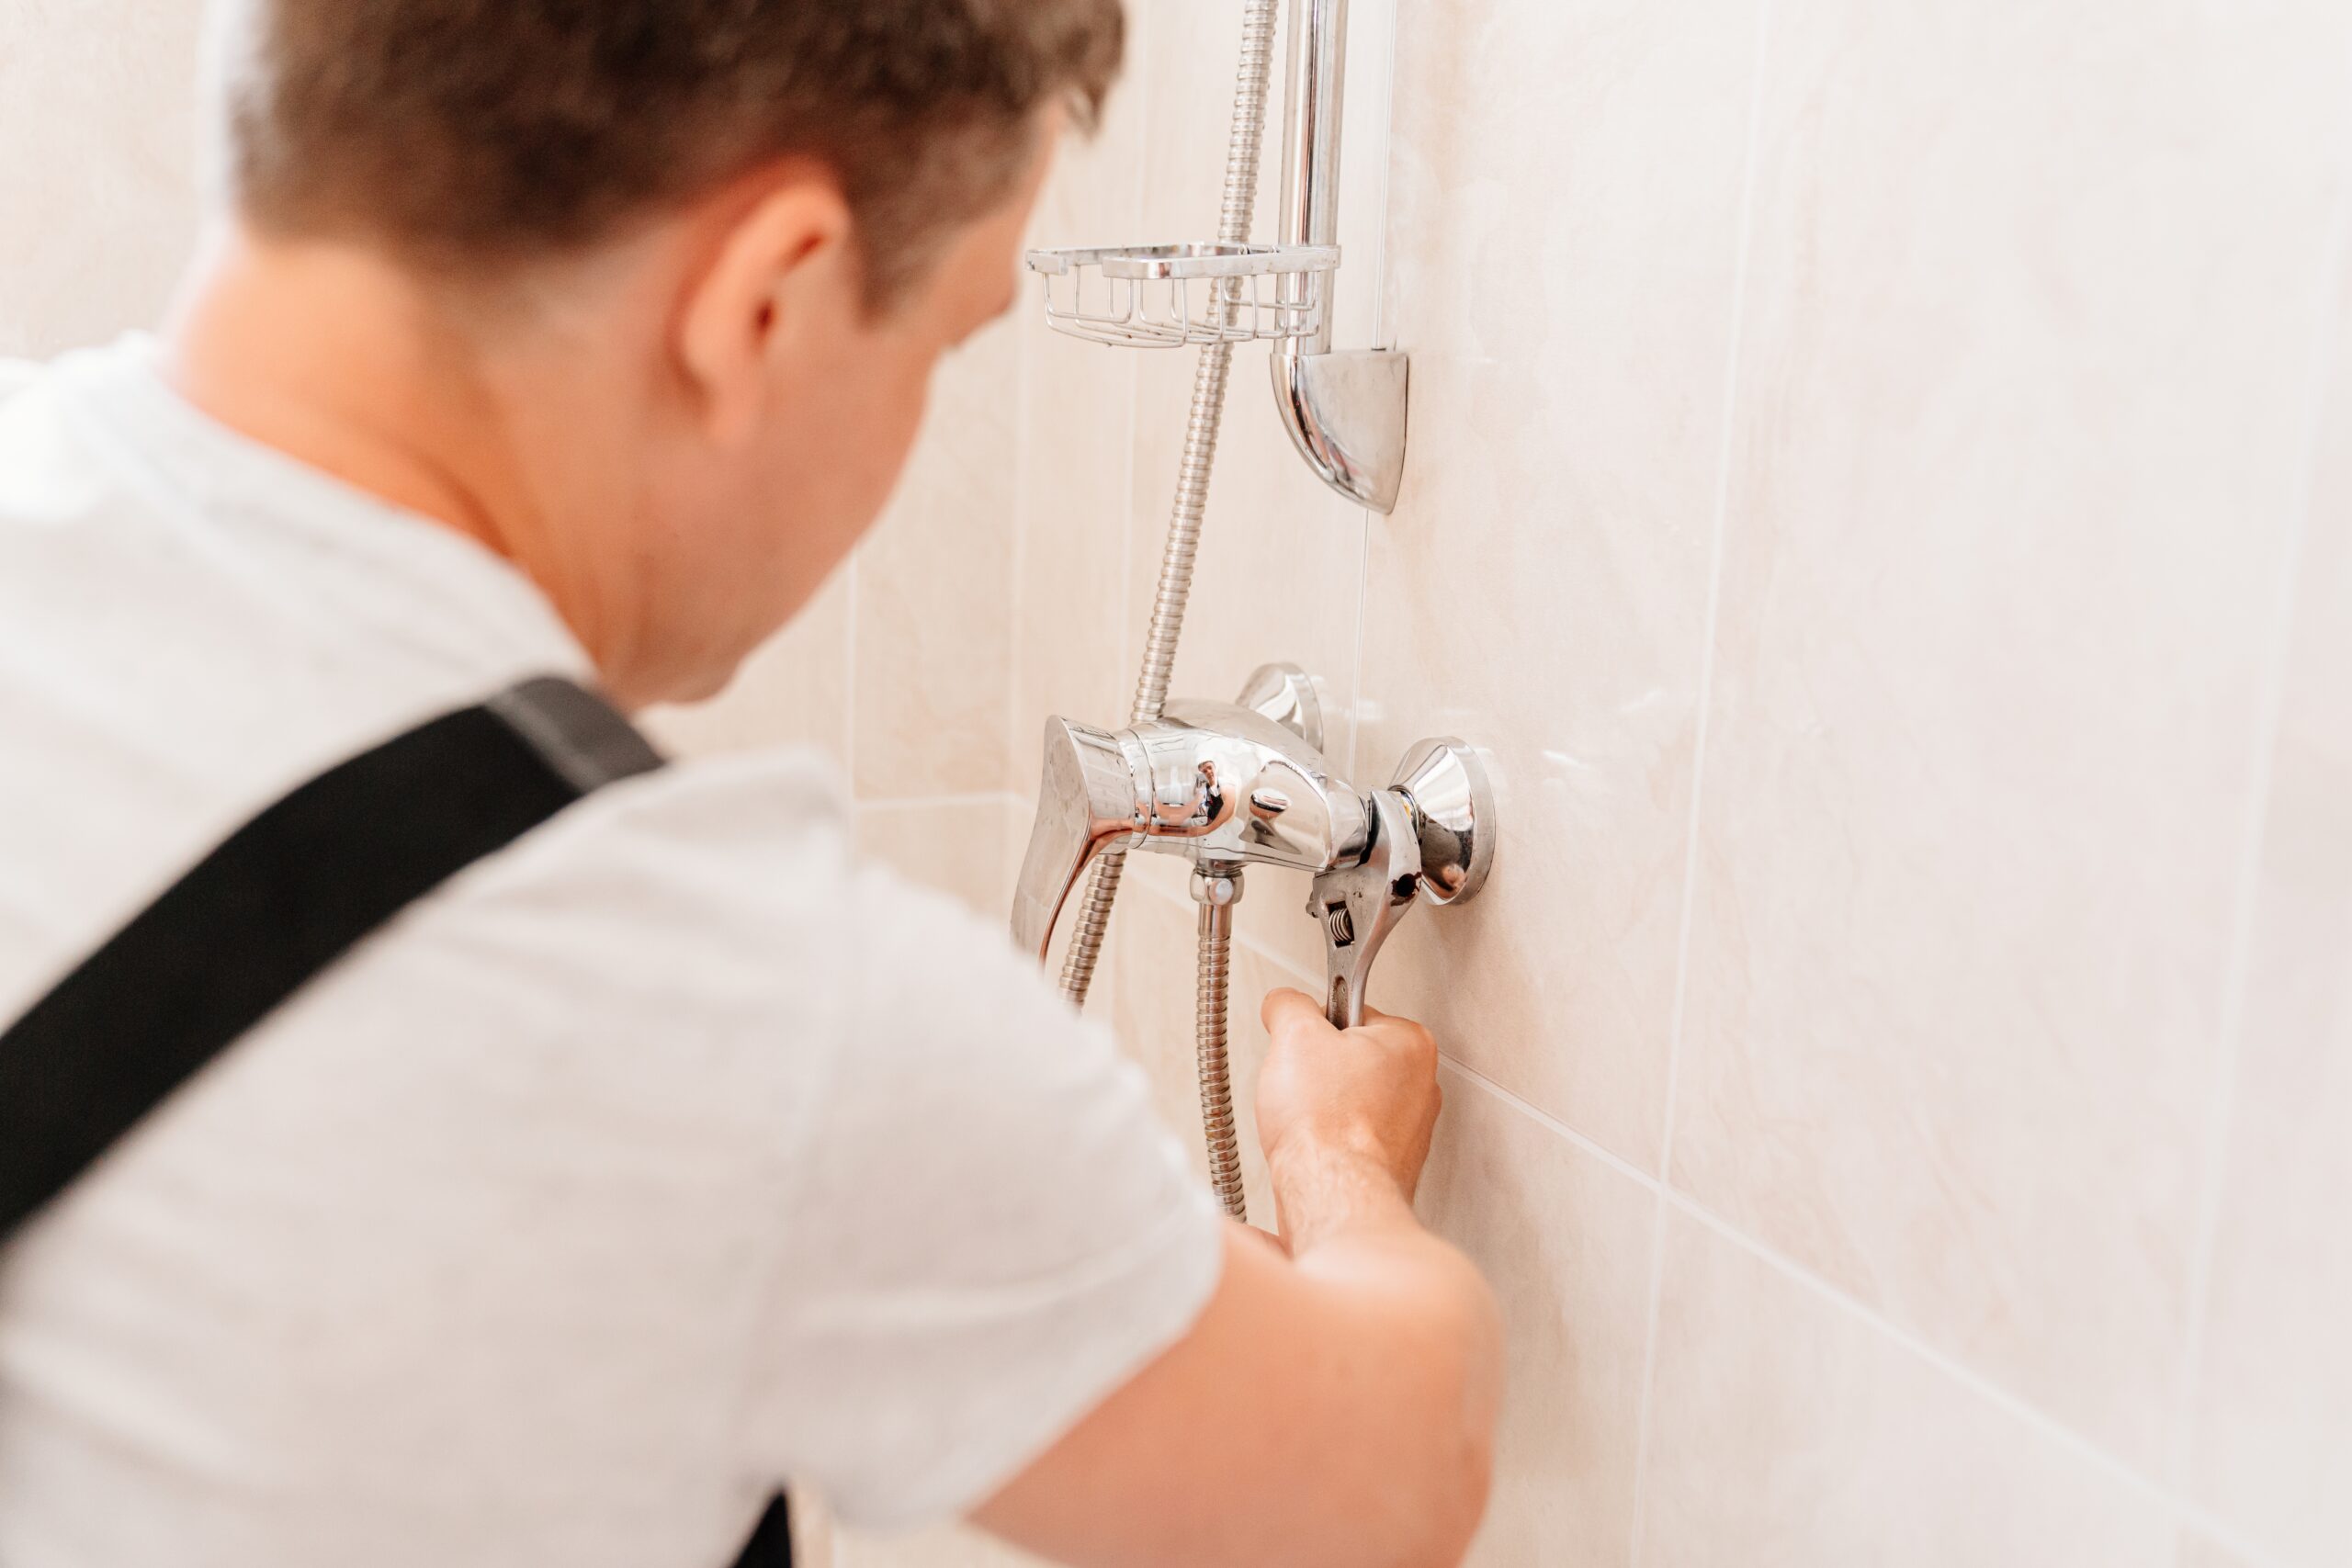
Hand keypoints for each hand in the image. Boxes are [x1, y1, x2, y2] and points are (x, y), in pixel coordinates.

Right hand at [1255, 990, 1442, 1221]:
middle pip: (1348, 1058)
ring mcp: (1409, 1130)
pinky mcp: (1390, 1163)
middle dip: (1317, 1071)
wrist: (1331, 1196)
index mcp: (1410, 1043)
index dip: (1313, 1029)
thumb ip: (1288, 1005)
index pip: (1349, 1013)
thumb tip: (1282, 1004)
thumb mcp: (1294, 1035)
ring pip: (1346, 1100)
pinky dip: (1327, 1140)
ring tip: (1306, 1121)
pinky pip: (1348, 1137)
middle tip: (1301, 1087)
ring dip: (1319, 1108)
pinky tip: (1314, 1148)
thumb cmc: (1325, 1123)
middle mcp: (1421, 1085)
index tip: (1301, 1048)